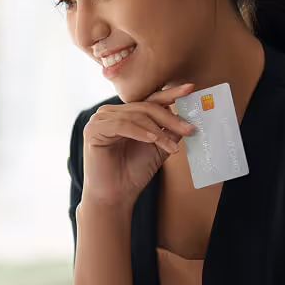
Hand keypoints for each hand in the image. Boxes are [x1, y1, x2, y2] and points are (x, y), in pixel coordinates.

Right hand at [82, 83, 194, 205]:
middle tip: (189, 129)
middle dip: (169, 119)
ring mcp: (100, 119)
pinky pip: (122, 125)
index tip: (190, 89)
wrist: (115, 196)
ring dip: (158, 131)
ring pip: (136, 116)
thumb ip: (168, 131)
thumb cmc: (132, 174)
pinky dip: (140, 132)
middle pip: (145, 107)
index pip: (149, 100)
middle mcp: (110, 113)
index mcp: (124, 114)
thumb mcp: (157, 148)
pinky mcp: (93, 129)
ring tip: (172, 147)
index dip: (170, 94)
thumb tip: (187, 118)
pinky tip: (153, 140)